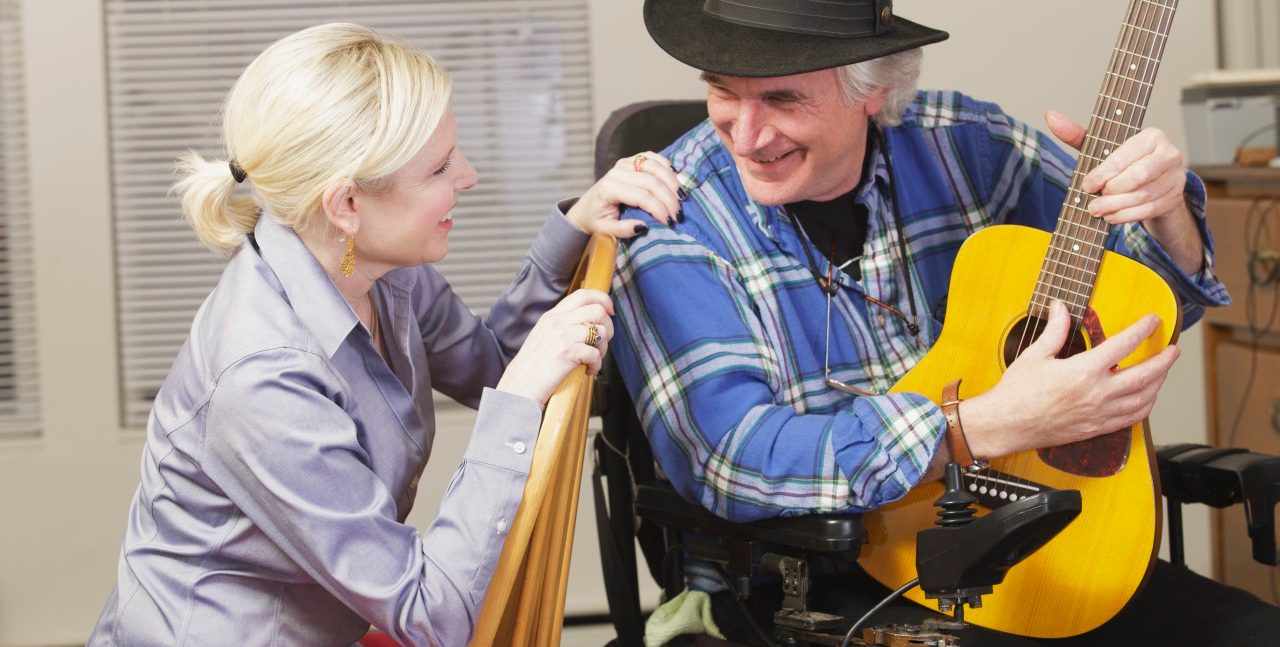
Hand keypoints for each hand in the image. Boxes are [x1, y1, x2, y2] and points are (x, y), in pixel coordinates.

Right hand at [496, 289, 614, 404]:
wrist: (519, 386)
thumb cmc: (533, 366)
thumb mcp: (544, 336)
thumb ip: (563, 325)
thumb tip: (591, 322)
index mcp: (552, 316)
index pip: (583, 295)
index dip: (603, 299)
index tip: (610, 311)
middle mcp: (557, 322)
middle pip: (597, 310)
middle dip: (608, 327)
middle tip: (603, 342)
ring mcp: (562, 336)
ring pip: (600, 331)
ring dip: (603, 348)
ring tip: (593, 359)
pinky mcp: (567, 353)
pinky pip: (595, 353)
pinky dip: (597, 365)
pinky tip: (588, 371)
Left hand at [565, 151, 684, 237]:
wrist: (586, 207)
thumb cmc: (597, 220)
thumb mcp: (605, 230)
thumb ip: (623, 230)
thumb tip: (644, 227)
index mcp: (609, 189)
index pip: (642, 196)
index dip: (659, 209)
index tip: (670, 222)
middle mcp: (616, 172)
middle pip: (651, 181)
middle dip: (669, 198)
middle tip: (678, 215)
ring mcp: (623, 163)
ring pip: (654, 166)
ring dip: (672, 181)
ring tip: (681, 198)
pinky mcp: (630, 160)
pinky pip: (652, 157)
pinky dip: (666, 166)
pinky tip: (675, 179)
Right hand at [960, 300, 1179, 457]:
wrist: (1007, 424)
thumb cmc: (1016, 391)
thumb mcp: (1035, 355)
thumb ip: (1055, 330)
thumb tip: (1060, 307)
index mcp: (1084, 370)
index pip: (1124, 344)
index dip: (1143, 329)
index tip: (1153, 320)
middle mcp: (1097, 393)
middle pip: (1146, 375)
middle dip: (1165, 360)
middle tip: (1174, 350)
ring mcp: (1099, 413)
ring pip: (1144, 398)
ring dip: (1159, 383)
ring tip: (1162, 372)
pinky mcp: (1096, 428)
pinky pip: (1131, 419)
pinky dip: (1145, 406)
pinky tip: (1146, 398)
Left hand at [1044, 110, 1202, 273]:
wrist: (1152, 180)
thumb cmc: (1122, 161)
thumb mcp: (1100, 146)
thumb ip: (1076, 133)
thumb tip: (1051, 116)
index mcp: (1152, 136)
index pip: (1125, 156)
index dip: (1103, 174)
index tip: (1086, 185)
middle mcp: (1169, 153)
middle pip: (1137, 177)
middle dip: (1110, 193)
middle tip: (1092, 202)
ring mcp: (1175, 177)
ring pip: (1142, 196)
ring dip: (1115, 207)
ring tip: (1097, 210)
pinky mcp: (1174, 198)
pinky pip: (1148, 210)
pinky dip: (1126, 216)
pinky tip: (1111, 217)